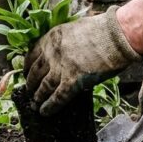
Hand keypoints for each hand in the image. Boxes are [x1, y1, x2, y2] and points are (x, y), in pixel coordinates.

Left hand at [23, 6, 141, 115]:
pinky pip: (57, 97)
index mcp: (51, 38)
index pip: (32, 55)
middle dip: (31, 83)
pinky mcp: (72, 81)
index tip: (26, 73)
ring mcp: (60, 67)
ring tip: (35, 103)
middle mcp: (51, 53)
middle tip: (29, 91)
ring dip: (38, 97)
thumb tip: (63, 54)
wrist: (116, 34)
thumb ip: (64, 42)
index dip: (27, 67)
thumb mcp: (74, 29)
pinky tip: (44, 112)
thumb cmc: (102, 30)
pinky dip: (50, 106)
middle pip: (35, 72)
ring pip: (44, 86)